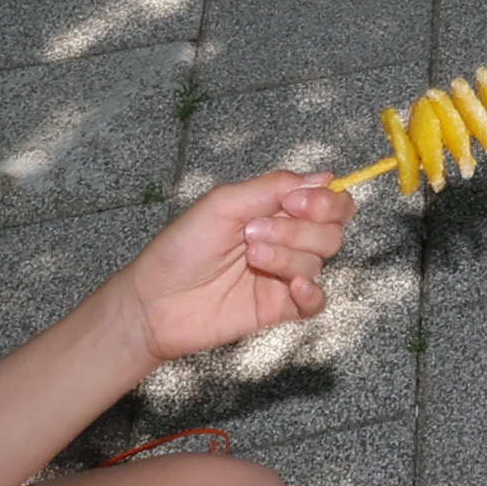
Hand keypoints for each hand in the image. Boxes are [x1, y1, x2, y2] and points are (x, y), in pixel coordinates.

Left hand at [110, 169, 355, 361]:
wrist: (155, 301)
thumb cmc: (182, 246)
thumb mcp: (224, 203)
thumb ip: (274, 187)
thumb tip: (325, 177)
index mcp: (277, 209)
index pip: (330, 200)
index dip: (324, 200)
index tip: (294, 202)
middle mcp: (287, 240)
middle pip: (331, 231)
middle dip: (299, 229)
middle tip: (254, 232)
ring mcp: (284, 275)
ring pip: (319, 262)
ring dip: (287, 256)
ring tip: (250, 256)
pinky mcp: (279, 308)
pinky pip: (316, 302)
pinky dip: (311, 293)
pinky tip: (291, 288)